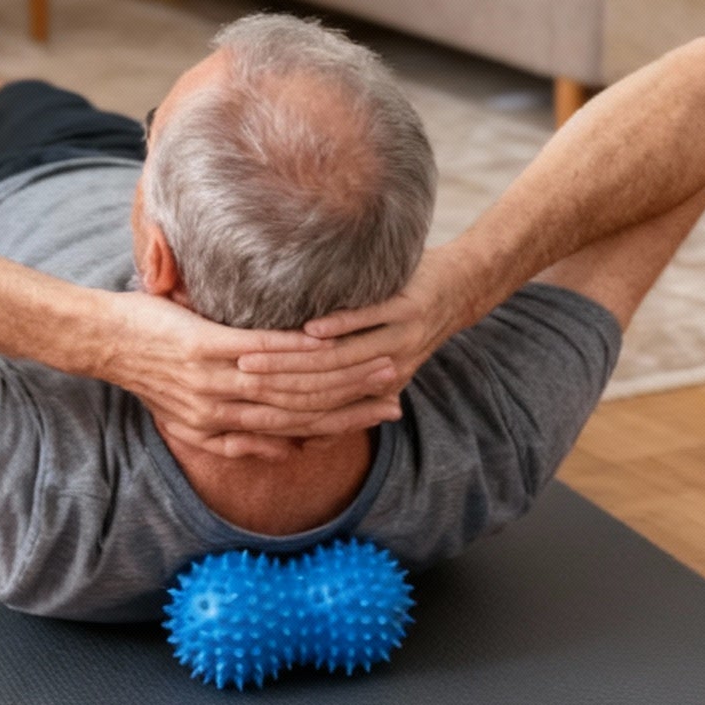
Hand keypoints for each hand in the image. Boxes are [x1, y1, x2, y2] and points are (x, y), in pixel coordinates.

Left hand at [99, 290, 406, 459]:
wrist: (101, 341)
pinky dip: (301, 349)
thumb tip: (279, 448)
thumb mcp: (184, 418)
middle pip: (300, 415)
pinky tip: (332, 342)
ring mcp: (214, 383)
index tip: (377, 419)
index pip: (292, 434)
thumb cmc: (144, 368)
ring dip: (339, 377)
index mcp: (219, 433)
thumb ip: (231, 435)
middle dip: (352, 408)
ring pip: (289, 386)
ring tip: (378, 365)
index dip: (338, 429)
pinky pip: (263, 351)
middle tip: (395, 398)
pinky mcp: (206, 349)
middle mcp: (221, 415)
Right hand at [234, 249, 466, 397]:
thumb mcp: (384, 359)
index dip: (284, 414)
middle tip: (239, 376)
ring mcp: (403, 339)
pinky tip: (310, 326)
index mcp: (381, 386)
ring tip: (256, 356)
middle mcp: (392, 369)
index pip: (325, 413)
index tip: (244, 411)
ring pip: (343, 358)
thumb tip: (299, 419)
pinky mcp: (411, 308)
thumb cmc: (408, 318)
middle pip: (325, 388)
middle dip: (278, 382)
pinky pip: (369, 319)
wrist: (465, 286)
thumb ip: (344, 386)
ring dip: (298, 359)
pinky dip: (339, 324)